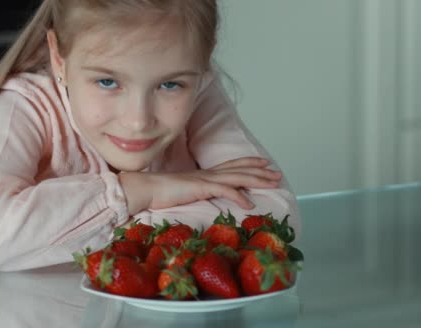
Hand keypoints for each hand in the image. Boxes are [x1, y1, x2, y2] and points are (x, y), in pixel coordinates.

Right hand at [119, 157, 281, 214]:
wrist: (143, 189)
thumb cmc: (159, 193)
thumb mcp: (184, 192)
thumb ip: (197, 192)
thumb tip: (205, 196)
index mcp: (204, 174)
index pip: (232, 166)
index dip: (249, 163)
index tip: (264, 163)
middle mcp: (208, 174)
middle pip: (240, 169)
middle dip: (260, 171)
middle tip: (277, 173)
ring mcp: (205, 179)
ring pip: (238, 177)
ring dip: (257, 180)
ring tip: (273, 183)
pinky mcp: (200, 187)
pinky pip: (224, 191)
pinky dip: (239, 197)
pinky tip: (249, 205)